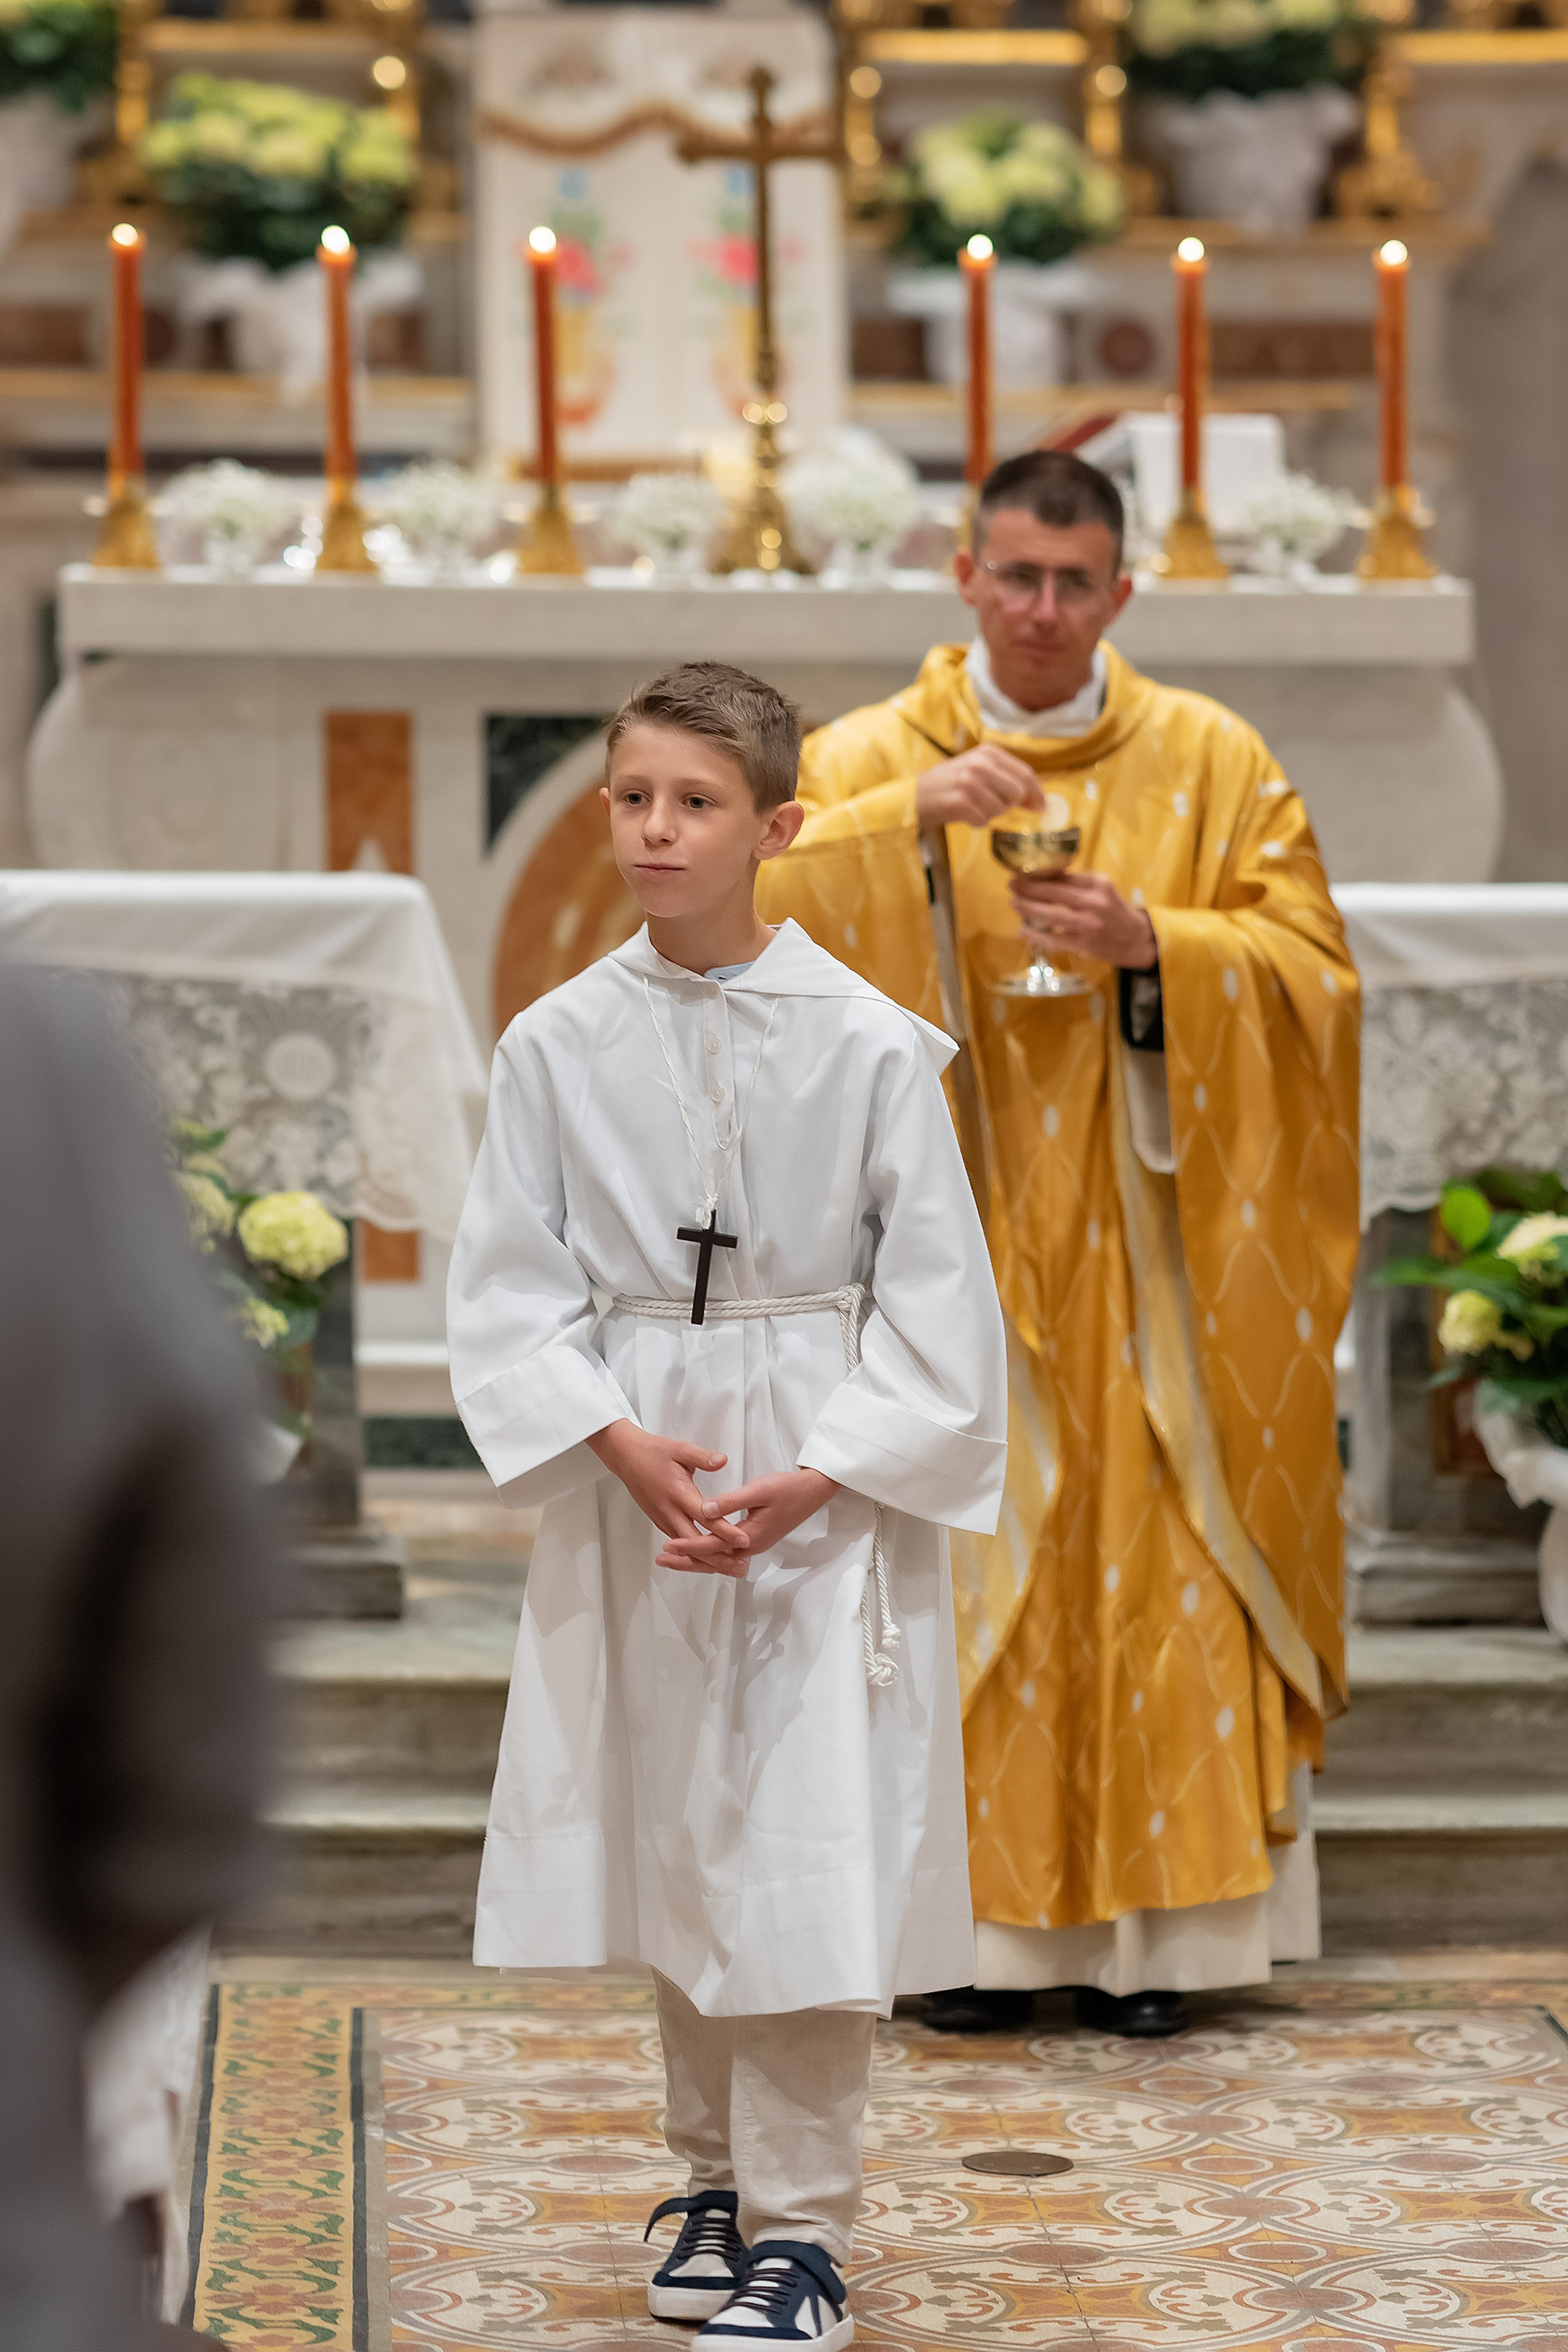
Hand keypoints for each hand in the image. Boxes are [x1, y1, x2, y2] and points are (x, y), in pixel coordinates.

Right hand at [587, 1420, 749, 1566]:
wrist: (626, 1457)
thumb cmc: (654, 1452)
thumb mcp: (681, 1449)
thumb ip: (703, 1457)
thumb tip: (723, 1460)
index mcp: (679, 1493)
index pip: (706, 1517)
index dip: (726, 1531)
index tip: (744, 1540)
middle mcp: (671, 1511)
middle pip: (696, 1542)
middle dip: (719, 1557)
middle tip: (741, 1566)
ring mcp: (664, 1518)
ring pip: (686, 1546)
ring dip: (707, 1559)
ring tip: (730, 1567)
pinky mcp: (660, 1521)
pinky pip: (679, 1542)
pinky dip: (693, 1553)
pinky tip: (707, 1559)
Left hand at [654, 1467, 840, 1573]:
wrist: (812, 1492)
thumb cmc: (786, 1488)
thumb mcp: (758, 1490)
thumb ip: (730, 1501)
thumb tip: (704, 1510)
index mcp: (750, 1537)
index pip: (712, 1547)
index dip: (688, 1546)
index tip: (667, 1545)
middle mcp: (750, 1546)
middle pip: (713, 1561)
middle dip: (686, 1561)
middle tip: (661, 1559)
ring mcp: (753, 1545)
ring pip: (718, 1559)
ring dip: (695, 1559)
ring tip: (672, 1558)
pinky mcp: (754, 1539)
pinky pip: (725, 1553)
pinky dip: (708, 1554)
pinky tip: (696, 1549)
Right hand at [915, 746, 1042, 829]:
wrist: (916, 795)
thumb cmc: (951, 784)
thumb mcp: (979, 771)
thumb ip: (1007, 779)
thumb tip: (1038, 801)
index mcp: (989, 752)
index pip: (1025, 773)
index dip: (1036, 793)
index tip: (1040, 807)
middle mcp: (980, 764)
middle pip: (1018, 792)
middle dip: (1010, 805)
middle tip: (994, 806)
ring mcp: (970, 782)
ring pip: (1001, 808)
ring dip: (990, 814)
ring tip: (973, 807)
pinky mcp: (960, 801)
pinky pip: (984, 819)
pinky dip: (977, 822)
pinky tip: (965, 815)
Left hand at [1010, 872, 1156, 969]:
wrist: (1134, 938)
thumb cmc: (1113, 910)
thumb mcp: (1101, 889)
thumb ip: (1076, 883)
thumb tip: (1042, 876)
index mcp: (1097, 884)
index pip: (1064, 876)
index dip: (1041, 874)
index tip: (1024, 872)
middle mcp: (1093, 902)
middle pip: (1055, 893)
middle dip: (1029, 889)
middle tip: (1012, 885)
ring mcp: (1087, 925)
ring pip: (1051, 915)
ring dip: (1028, 909)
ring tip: (1014, 903)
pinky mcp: (1082, 943)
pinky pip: (1054, 939)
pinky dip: (1036, 935)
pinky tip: (1024, 930)